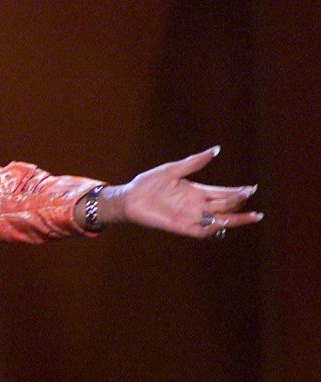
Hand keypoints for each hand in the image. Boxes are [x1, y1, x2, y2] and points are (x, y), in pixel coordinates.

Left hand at [97, 146, 262, 237]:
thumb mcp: (172, 170)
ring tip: (251, 215)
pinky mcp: (181, 227)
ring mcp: (190, 217)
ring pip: (219, 221)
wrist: (129, 197)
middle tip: (251, 196)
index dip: (237, 192)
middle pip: (225, 207)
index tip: (252, 188)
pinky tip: (220, 222)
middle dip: (239, 202)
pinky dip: (212, 228)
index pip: (223, 193)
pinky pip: (201, 231)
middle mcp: (197, 206)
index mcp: (197, 191)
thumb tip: (216, 150)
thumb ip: (194, 162)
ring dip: (234, 219)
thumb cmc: (148, 183)